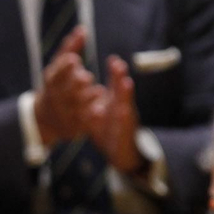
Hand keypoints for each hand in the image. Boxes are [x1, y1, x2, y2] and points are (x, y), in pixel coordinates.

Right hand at [33, 27, 99, 144]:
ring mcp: (64, 112)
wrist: (45, 119)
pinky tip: (101, 110)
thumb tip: (83, 29)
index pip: (56, 73)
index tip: (74, 59)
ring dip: (86, 98)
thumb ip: (70, 48)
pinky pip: (83, 121)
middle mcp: (56, 96)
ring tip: (98, 91)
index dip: (64, 67)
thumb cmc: (55, 86)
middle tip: (86, 77)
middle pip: (66, 89)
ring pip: (76, 106)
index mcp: (51, 80)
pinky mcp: (73, 126)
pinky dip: (91, 116)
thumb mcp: (57, 67)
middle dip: (76, 83)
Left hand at [84, 56, 142, 173]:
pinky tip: (123, 112)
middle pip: (123, 92)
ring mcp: (126, 123)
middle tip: (119, 65)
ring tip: (126, 82)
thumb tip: (88, 80)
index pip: (116, 86)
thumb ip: (98, 98)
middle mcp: (124, 110)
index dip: (116, 73)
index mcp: (117, 104)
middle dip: (120, 79)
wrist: (122, 154)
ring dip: (126, 95)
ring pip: (126, 107)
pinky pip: (124, 128)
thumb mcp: (102, 113)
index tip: (113, 59)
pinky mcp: (125, 136)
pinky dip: (123, 120)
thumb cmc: (110, 130)